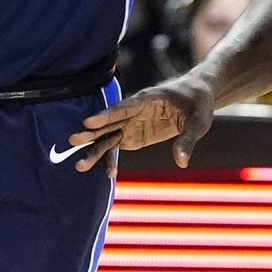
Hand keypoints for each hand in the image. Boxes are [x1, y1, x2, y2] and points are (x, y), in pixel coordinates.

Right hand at [64, 79, 214, 170]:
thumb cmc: (197, 104)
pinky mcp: (132, 135)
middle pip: (108, 122)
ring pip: (107, 136)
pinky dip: (110, 159)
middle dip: (91, 132)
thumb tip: (181, 161)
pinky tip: (107, 174)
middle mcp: (133, 111)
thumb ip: (188, 139)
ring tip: (79, 165)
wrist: (195, 97)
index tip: (89, 122)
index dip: (106, 115)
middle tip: (72, 141)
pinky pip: (116, 147)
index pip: (124, 108)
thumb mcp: (199, 121)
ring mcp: (130, 123)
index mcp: (147, 100)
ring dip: (94, 149)